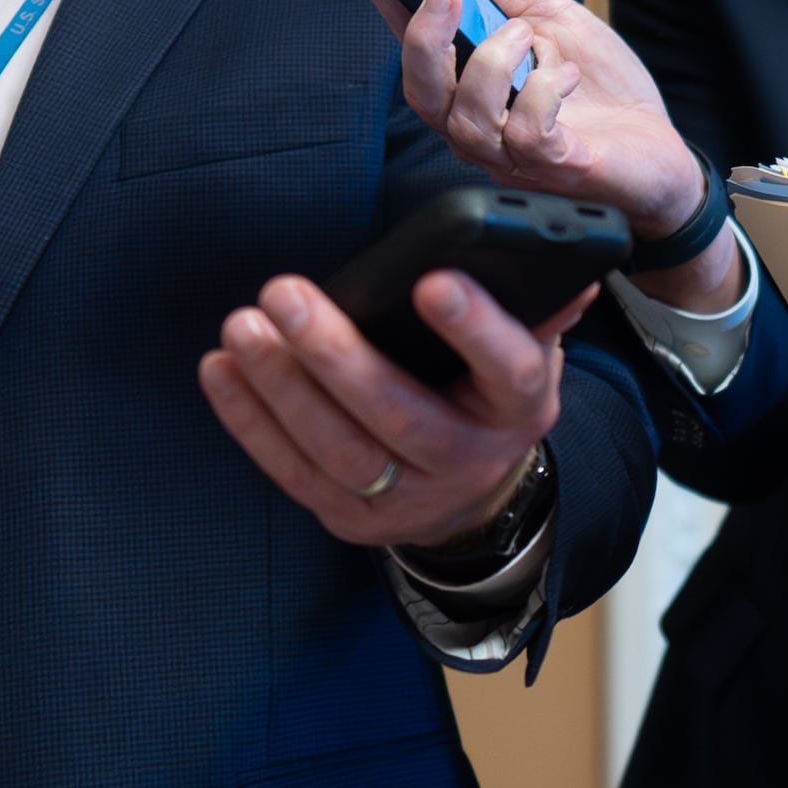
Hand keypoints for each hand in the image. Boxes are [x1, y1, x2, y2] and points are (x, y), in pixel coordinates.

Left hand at [198, 268, 595, 547]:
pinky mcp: (351, 517)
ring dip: (281, 387)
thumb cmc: (489, 391)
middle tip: (284, 294)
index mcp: (520, 407)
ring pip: (338, 450)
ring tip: (244, 326)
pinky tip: (221, 370)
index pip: (507, 369)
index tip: (431, 281)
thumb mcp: (527, 349)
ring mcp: (408, 499)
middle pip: (400, 415)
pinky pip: (293, 472)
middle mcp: (469, 459)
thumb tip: (566, 270)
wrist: (475, 492)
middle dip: (336, 354)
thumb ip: (536, 309)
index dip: (473, 328)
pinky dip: (250, 421)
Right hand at [361, 0, 741, 312]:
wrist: (662, 152)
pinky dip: (544, 92)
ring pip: (467, 116)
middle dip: (424, 39)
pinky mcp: (552, 168)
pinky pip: (526, 135)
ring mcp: (512, 155)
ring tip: (527, 35)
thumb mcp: (561, 23)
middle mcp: (481, 127)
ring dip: (494, 61)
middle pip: (422, 92)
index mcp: (475, 90)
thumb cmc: (606, 92)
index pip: (420, 52)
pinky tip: (566, 75)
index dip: (391, 11)